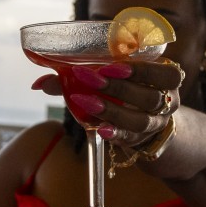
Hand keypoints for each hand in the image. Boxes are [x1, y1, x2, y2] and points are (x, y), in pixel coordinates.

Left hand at [32, 58, 182, 144]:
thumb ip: (78, 76)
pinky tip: (101, 129)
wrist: (145, 122)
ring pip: (141, 120)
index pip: (165, 73)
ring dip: (113, 111)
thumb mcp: (112, 77)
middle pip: (150, 97)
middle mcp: (167, 101)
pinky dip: (116, 133)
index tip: (111, 66)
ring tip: (88, 103)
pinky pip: (131, 139)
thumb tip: (38, 83)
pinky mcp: (142, 141)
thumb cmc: (125, 91)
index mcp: (166, 78)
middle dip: (119, 88)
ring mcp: (155, 124)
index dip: (142, 70)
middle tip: (91, 80)